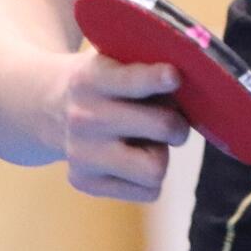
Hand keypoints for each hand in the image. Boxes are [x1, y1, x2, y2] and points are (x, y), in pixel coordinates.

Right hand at [57, 50, 191, 202]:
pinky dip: (148, 177)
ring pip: (156, 168)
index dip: (157, 79)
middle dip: (177, 124)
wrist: (49, 106)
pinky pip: (147, 192)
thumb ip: (149, 65)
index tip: (174, 77)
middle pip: (163, 127)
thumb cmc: (106, 80)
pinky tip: (132, 157)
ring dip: (161, 154)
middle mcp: (84, 117)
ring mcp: (82, 154)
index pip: (132, 81)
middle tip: (173, 121)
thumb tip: (201, 78)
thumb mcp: (116, 59)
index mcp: (93, 78)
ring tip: (148, 141)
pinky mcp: (84, 183)